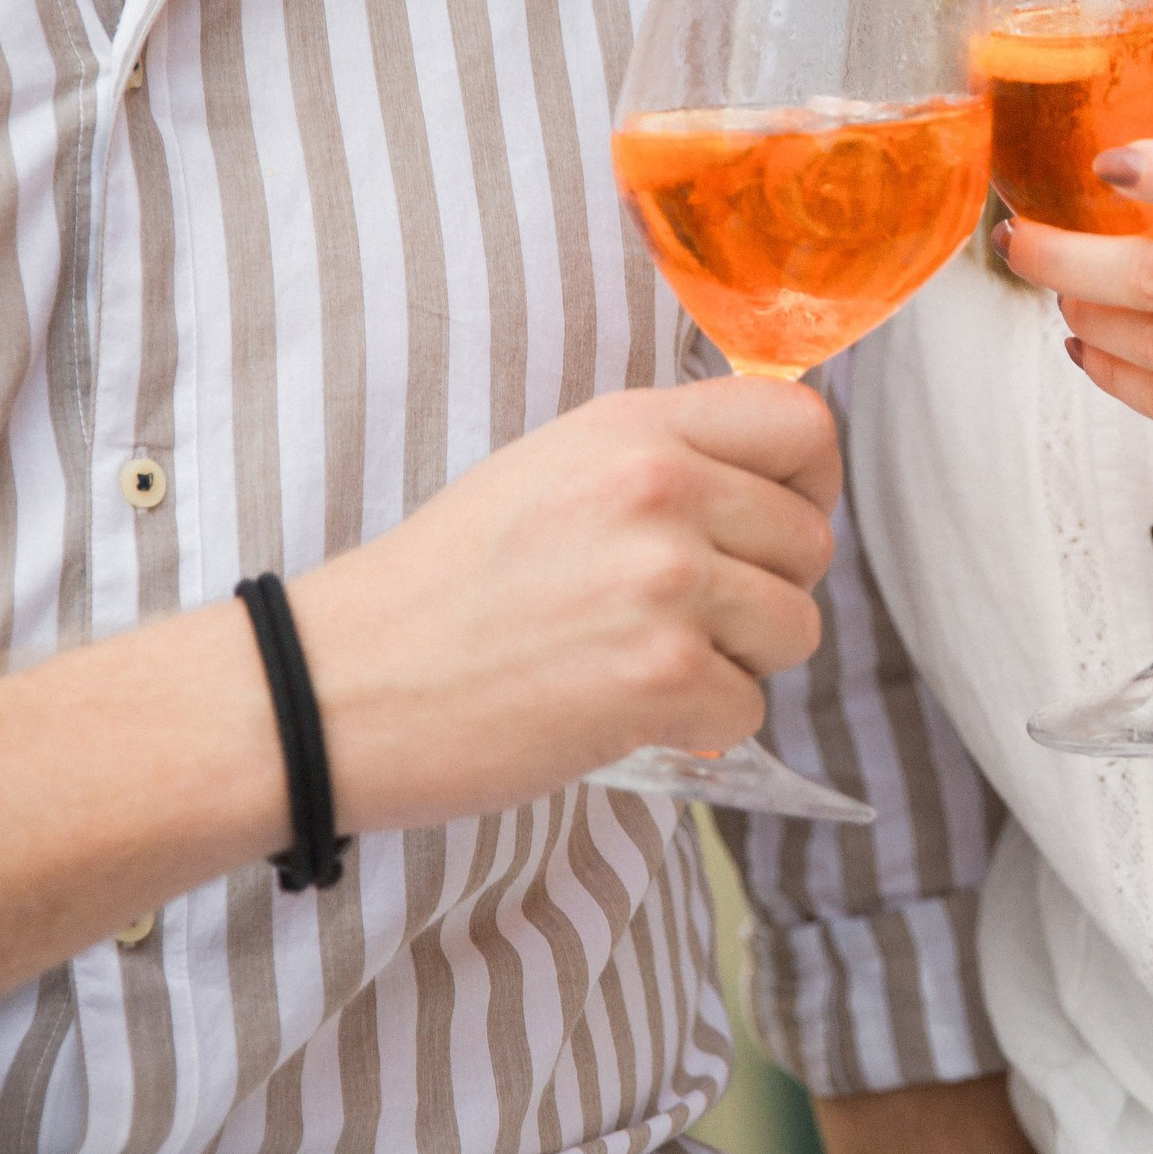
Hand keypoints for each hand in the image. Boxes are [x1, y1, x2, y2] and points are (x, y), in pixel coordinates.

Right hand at [289, 377, 841, 831]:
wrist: (342, 685)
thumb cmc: (442, 588)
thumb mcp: (552, 471)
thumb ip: (663, 464)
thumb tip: (775, 493)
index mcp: (635, 428)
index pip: (804, 425)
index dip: (811, 485)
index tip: (775, 526)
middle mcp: (661, 490)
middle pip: (810, 541)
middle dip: (765, 592)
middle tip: (681, 620)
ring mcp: (666, 583)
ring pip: (797, 629)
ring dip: (740, 663)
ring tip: (646, 663)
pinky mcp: (662, 677)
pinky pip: (749, 709)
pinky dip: (698, 728)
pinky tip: (620, 712)